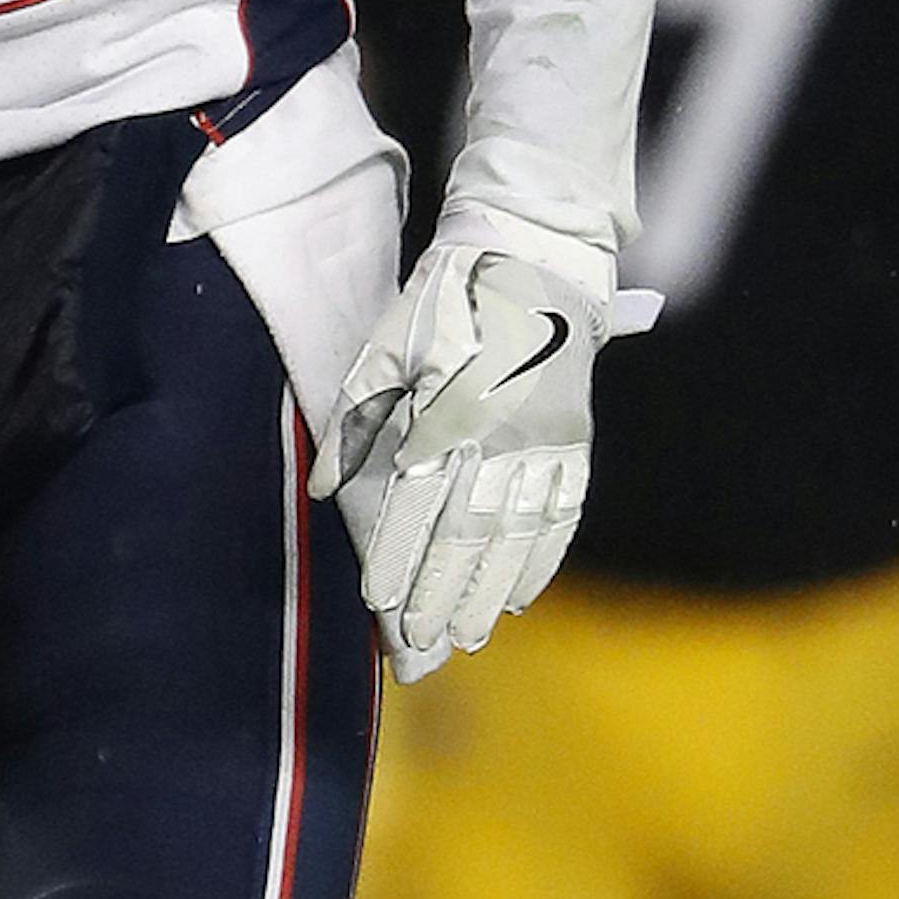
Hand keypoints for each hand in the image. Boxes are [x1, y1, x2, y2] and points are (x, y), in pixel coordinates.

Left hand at [310, 236, 604, 681]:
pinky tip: (521, 594)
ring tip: (469, 634)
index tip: (379, 601)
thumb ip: (356, 418)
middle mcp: (499, 431)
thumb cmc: (446, 300)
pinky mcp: (576, 437)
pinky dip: (542, 557)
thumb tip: (323, 487)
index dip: (397, 553)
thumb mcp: (387, 344)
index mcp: (446, 406)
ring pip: (517, 530)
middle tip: (422, 640)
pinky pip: (563, 510)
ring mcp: (544, 438)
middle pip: (467, 528)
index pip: (416, 498)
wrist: (535, 258)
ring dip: (490, 588)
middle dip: (440, 589)